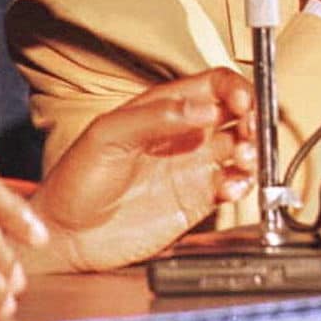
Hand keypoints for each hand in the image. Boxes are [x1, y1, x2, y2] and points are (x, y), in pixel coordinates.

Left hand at [25, 67, 256, 271]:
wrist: (68, 235)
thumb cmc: (77, 180)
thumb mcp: (107, 135)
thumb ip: (155, 117)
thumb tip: (202, 107)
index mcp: (163, 108)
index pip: (213, 85)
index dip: (235, 89)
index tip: (243, 104)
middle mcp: (184, 134)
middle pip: (236, 114)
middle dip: (253, 119)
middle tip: (249, 134)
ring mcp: (192, 167)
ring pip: (241, 148)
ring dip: (252, 151)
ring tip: (242, 160)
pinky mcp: (196, 200)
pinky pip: (232, 185)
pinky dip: (242, 184)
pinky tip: (230, 187)